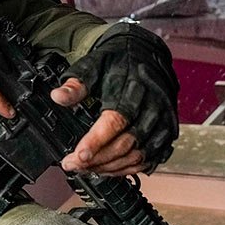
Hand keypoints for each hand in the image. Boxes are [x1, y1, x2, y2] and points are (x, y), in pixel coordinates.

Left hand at [54, 23, 178, 174]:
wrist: (146, 55)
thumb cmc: (118, 62)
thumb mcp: (93, 66)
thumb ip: (76, 84)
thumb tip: (58, 96)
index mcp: (133, 90)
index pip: (115, 121)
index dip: (96, 141)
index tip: (78, 156)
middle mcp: (152, 108)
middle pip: (125, 143)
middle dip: (97, 159)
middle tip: (73, 164)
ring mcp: (162, 123)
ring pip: (137, 156)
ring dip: (110, 167)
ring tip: (86, 169)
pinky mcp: (166, 134)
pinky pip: (149, 160)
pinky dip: (127, 169)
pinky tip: (108, 169)